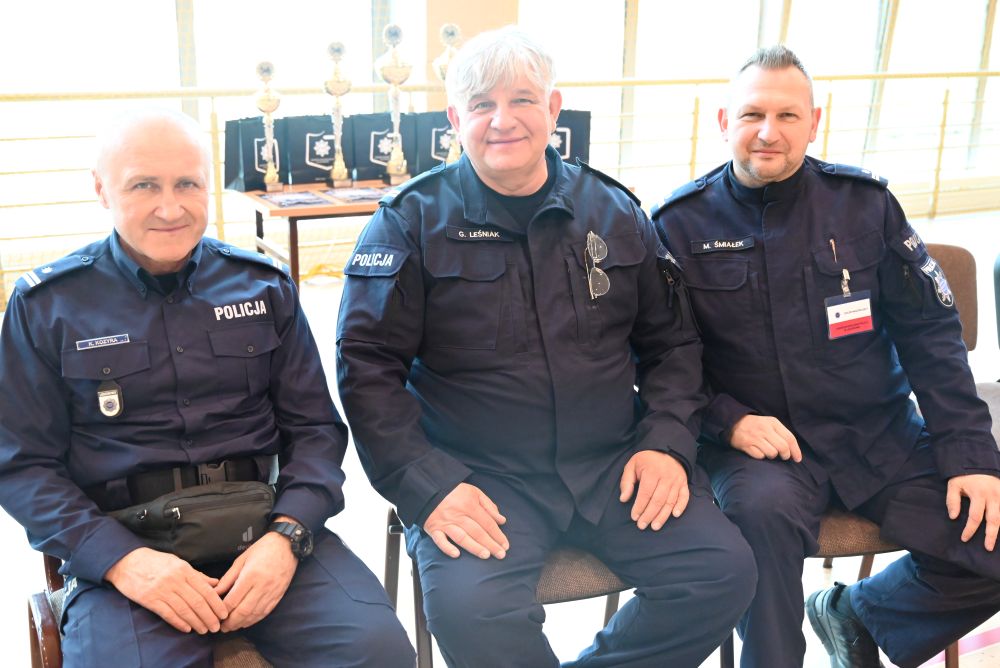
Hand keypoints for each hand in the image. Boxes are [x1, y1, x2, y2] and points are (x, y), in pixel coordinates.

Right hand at [105, 547, 227, 633]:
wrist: (127, 562)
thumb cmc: (155, 562)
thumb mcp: (178, 563)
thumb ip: (196, 574)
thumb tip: (215, 583)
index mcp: (184, 569)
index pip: (205, 590)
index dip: (216, 604)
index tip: (223, 613)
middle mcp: (175, 580)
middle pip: (197, 602)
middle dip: (209, 616)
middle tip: (216, 626)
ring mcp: (161, 590)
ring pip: (184, 610)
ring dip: (196, 622)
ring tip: (204, 630)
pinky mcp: (149, 600)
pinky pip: (167, 614)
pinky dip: (179, 622)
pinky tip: (187, 628)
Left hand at [214, 524, 298, 631]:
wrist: (287, 545)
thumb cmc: (262, 549)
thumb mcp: (241, 560)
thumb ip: (228, 578)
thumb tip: (214, 593)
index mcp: (251, 576)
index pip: (233, 600)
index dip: (222, 611)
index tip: (215, 616)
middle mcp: (262, 586)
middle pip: (243, 611)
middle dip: (231, 622)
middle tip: (222, 628)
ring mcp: (272, 592)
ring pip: (254, 614)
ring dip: (242, 623)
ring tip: (232, 627)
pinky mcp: (278, 595)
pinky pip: (265, 612)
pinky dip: (254, 620)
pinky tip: (246, 622)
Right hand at [423, 482, 508, 559]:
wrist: (429, 488)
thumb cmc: (454, 491)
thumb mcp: (474, 492)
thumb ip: (489, 506)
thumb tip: (501, 520)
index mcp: (469, 505)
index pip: (487, 523)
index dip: (498, 535)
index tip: (505, 545)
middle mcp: (458, 515)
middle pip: (477, 532)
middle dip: (491, 544)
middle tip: (501, 555)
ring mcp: (445, 523)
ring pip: (462, 537)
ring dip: (474, 547)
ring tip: (485, 555)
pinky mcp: (434, 529)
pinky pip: (440, 540)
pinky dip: (447, 548)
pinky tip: (456, 555)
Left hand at [619, 450, 689, 529]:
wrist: (667, 450)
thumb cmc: (647, 460)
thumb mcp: (632, 465)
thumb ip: (626, 482)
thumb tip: (623, 499)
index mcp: (652, 472)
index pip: (645, 494)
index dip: (639, 507)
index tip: (634, 517)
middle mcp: (666, 477)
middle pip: (658, 500)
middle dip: (649, 515)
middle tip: (642, 525)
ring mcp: (676, 481)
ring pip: (670, 501)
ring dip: (662, 516)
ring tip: (655, 526)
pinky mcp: (684, 483)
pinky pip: (685, 497)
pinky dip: (681, 506)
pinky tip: (675, 515)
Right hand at [728, 414, 801, 461]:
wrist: (733, 422)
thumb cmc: (756, 425)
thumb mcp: (769, 423)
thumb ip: (781, 433)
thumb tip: (793, 450)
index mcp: (772, 422)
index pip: (790, 438)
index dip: (796, 450)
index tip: (797, 459)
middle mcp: (764, 429)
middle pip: (783, 447)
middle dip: (785, 455)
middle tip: (783, 457)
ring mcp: (754, 437)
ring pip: (772, 453)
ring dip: (772, 456)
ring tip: (768, 452)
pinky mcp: (746, 444)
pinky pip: (760, 456)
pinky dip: (761, 456)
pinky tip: (758, 451)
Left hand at [946, 474, 999, 550]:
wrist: (979, 462)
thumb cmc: (965, 476)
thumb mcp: (954, 485)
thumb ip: (952, 501)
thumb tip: (953, 517)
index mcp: (979, 494)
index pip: (975, 517)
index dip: (970, 529)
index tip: (964, 538)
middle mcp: (994, 496)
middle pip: (994, 520)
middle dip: (991, 535)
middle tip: (988, 548)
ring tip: (996, 542)